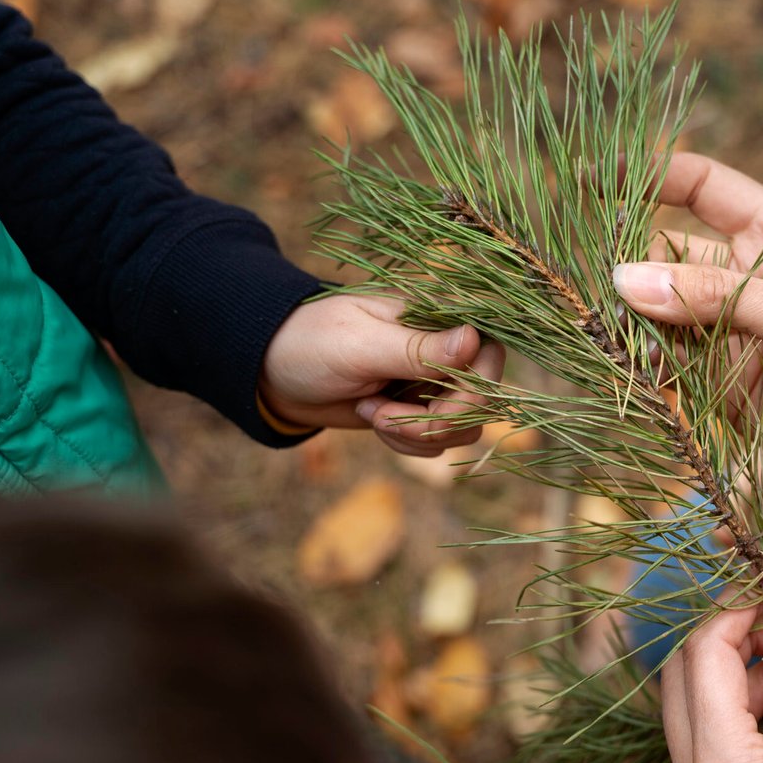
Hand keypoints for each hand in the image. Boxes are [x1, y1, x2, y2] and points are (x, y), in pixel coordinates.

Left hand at [260, 294, 503, 456]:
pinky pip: (438, 442)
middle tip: (382, 416)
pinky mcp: (419, 410)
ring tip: (371, 412)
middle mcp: (445, 351)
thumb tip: (475, 339)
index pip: (491, 357)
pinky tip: (371, 417)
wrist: (271, 370)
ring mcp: (434, 383)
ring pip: (463, 428)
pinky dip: (407, 443)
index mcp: (438, 319)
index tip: (430, 406)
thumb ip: (419, 349)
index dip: (472, 393)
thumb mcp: (361, 345)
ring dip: (417, 435)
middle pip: (482, 401)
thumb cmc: (311, 343)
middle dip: (435, 423)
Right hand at [612, 154, 762, 524]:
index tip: (592, 180)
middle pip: (670, 256)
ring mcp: (739, 335)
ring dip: (634, 323)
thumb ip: (718, 299)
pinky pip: (676, 371)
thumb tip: (626, 281)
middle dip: (630, 265)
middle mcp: (753, 279)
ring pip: (664, 316)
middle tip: (590, 286)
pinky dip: (649, 372)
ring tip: (602, 333)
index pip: (703, 187)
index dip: (649, 175)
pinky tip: (630, 374)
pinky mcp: (731, 390)